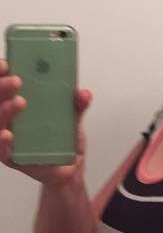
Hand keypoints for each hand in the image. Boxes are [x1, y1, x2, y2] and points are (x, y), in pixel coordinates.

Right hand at [0, 58, 91, 185]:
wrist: (68, 168)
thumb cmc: (63, 140)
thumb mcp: (72, 119)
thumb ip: (77, 105)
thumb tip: (83, 93)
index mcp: (17, 104)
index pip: (3, 86)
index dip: (0, 73)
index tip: (6, 64)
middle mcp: (8, 118)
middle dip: (2, 87)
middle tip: (17, 80)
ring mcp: (6, 137)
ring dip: (4, 109)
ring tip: (21, 102)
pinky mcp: (10, 156)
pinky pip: (1, 148)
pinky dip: (2, 140)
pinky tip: (8, 134)